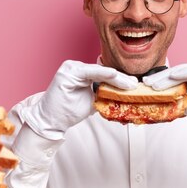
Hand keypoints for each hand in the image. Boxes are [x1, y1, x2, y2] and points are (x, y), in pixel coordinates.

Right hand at [21, 60, 137, 139]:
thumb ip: (104, 95)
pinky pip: (89, 71)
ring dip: (116, 78)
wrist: (50, 120)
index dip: (121, 80)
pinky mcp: (67, 72)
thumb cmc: (68, 111)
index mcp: (82, 72)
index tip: (135, 85)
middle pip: (104, 72)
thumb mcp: (92, 102)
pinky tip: (114, 75)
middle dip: (121, 79)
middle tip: (136, 84)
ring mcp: (71, 68)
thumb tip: (124, 95)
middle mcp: (76, 67)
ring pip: (99, 71)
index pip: (105, 74)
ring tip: (129, 84)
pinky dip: (102, 73)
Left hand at [142, 61, 186, 136]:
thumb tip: (155, 96)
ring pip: (186, 70)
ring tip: (155, 83)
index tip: (145, 84)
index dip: (160, 80)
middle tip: (146, 83)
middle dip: (161, 78)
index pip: (175, 75)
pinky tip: (174, 76)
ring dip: (169, 76)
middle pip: (179, 71)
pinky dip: (185, 73)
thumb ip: (175, 97)